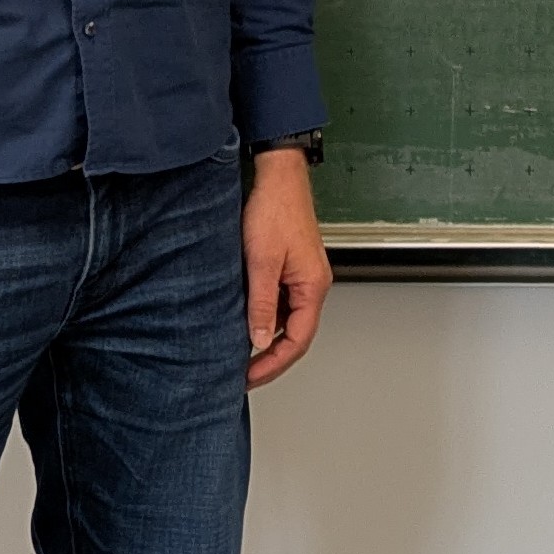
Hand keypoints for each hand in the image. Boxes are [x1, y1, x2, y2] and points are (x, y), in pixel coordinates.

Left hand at [242, 148, 332, 388]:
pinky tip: (246, 321)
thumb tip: (261, 340)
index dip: (274, 364)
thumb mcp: (262, 262)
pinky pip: (282, 302)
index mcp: (312, 286)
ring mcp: (303, 276)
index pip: (298, 341)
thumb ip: (262, 304)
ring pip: (290, 320)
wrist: (278, 176)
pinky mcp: (291, 267)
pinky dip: (267, 318)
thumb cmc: (275, 209)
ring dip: (268, 339)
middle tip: (243, 374)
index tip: (249, 376)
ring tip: (240, 353)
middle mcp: (312, 284)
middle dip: (272, 358)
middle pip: (297, 335)